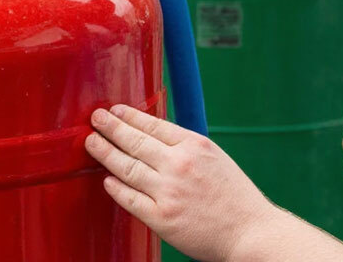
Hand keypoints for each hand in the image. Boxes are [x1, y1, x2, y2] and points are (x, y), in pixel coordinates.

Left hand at [86, 104, 284, 261]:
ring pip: (127, 167)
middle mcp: (179, 164)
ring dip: (105, 153)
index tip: (114, 110)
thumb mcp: (216, 159)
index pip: (153, 125)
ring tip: (92, 143)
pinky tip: (107, 179)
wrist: (250, 232)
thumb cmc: (235, 197)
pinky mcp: (161, 218)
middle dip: (111, 128)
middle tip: (95, 119)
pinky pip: (130, 198)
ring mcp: (168, 192)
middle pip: (135, 141)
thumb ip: (187, 148)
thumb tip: (154, 137)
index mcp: (195, 146)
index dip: (130, 116)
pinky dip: (116, 187)